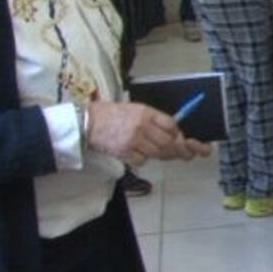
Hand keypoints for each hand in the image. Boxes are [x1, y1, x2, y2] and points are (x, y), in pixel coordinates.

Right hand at [86, 102, 209, 165]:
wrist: (90, 122)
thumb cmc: (115, 116)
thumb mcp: (138, 111)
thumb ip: (156, 121)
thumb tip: (176, 133)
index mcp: (147, 113)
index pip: (171, 125)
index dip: (179, 134)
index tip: (182, 139)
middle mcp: (142, 126)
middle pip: (168, 142)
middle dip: (177, 149)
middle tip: (181, 152)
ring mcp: (133, 140)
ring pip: (158, 153)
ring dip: (163, 156)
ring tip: (160, 153)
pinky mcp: (124, 152)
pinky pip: (142, 160)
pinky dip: (144, 160)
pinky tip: (139, 154)